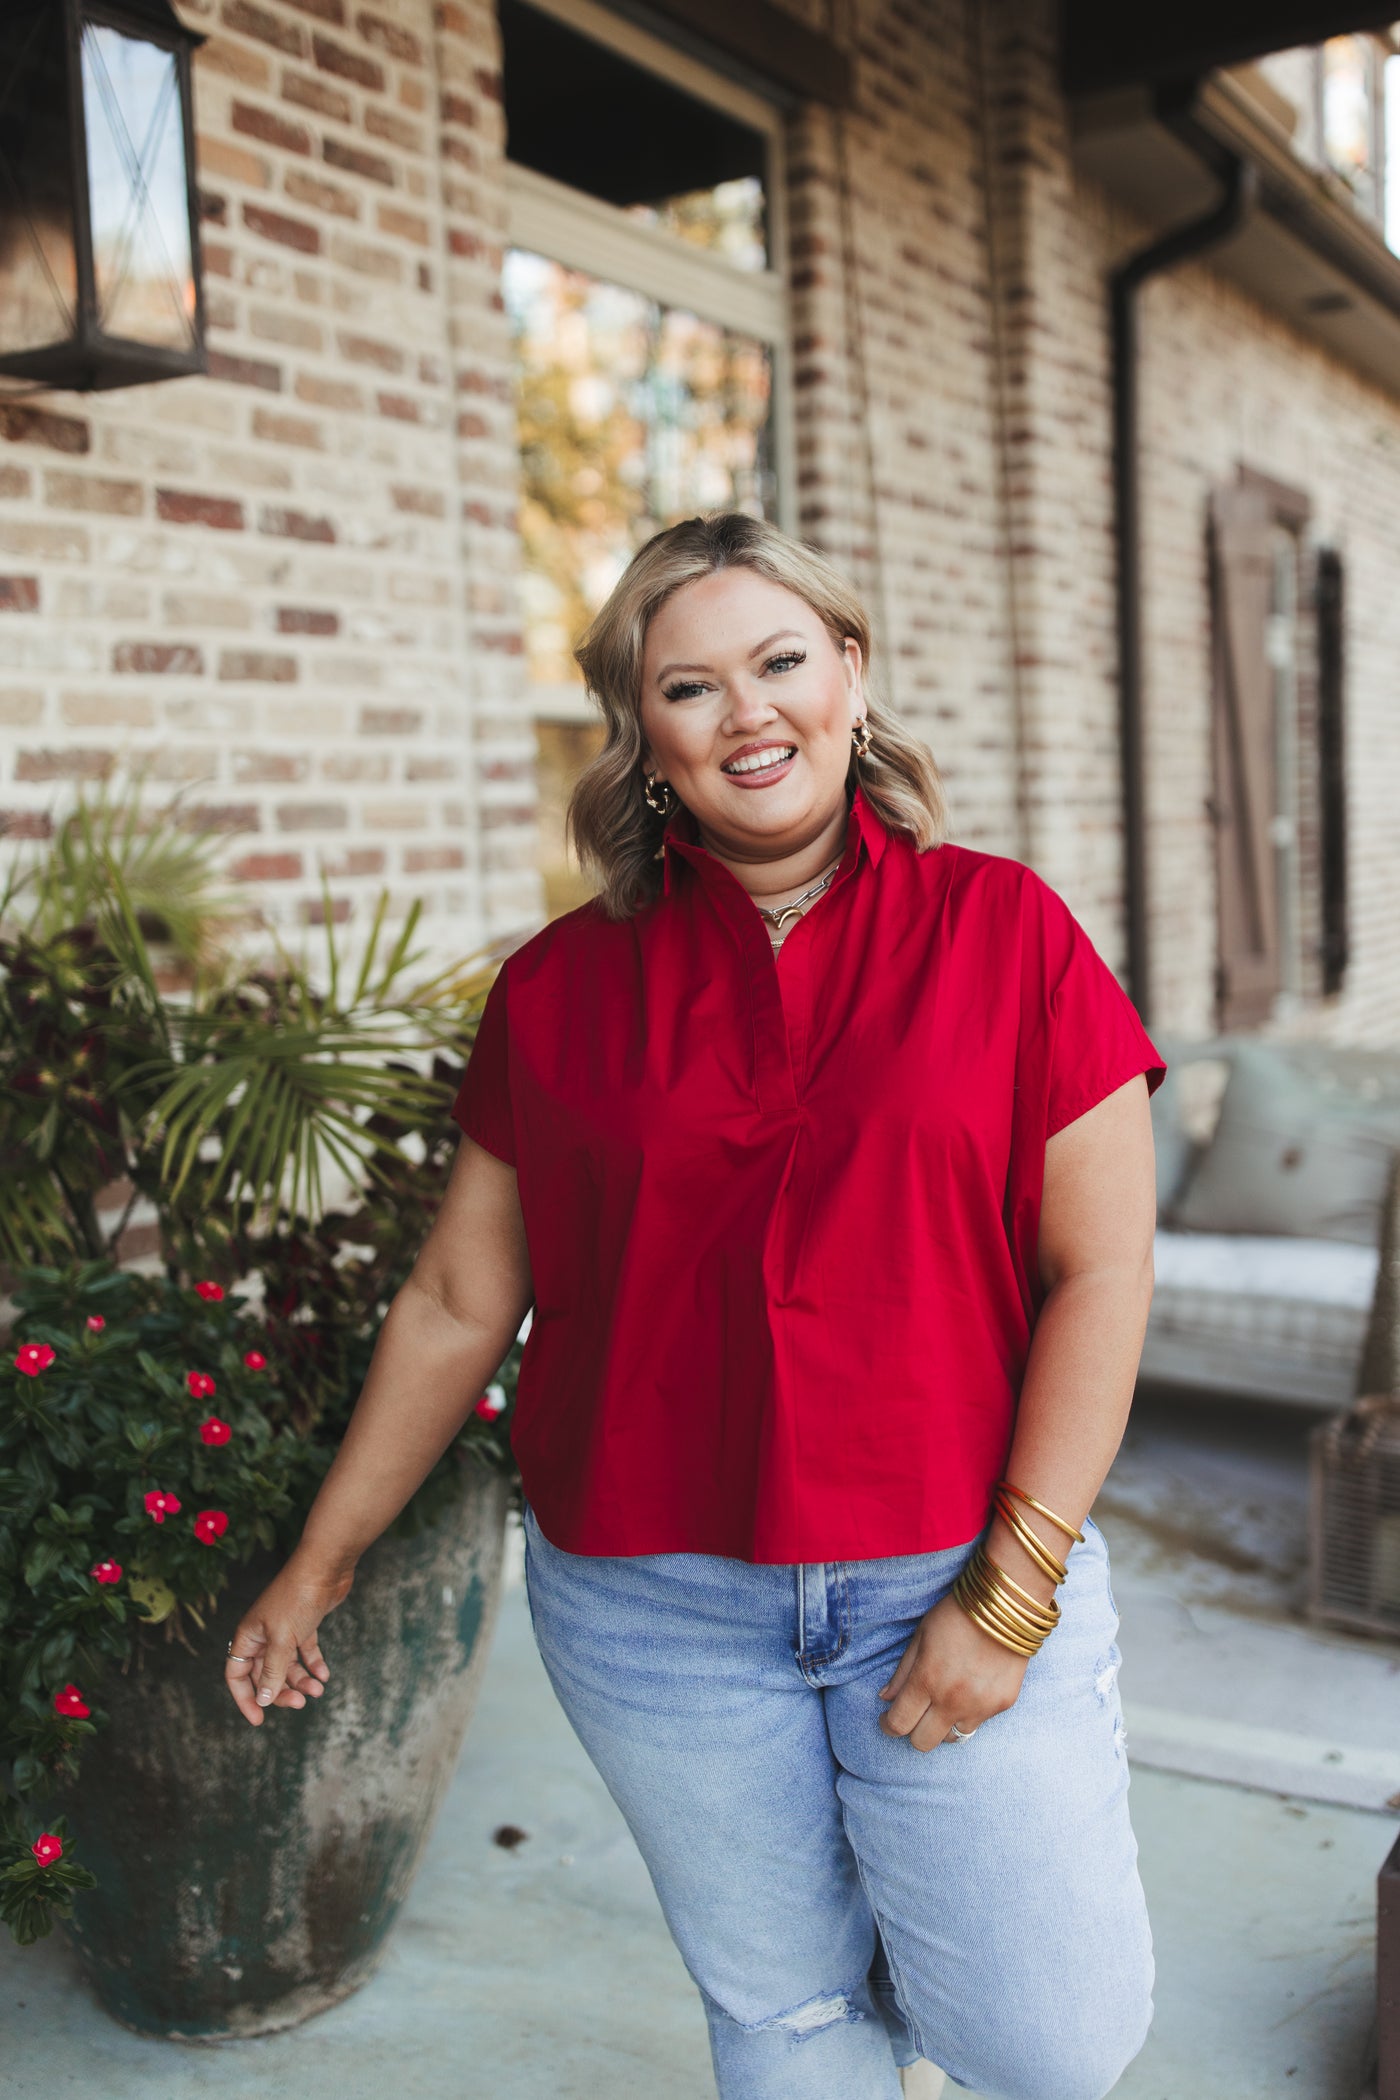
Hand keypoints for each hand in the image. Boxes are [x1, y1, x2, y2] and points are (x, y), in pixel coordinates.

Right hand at [223, 1551, 354, 1726]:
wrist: (325, 1567)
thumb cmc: (298, 1598)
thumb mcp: (283, 1640)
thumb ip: (272, 1671)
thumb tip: (264, 1699)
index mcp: (248, 1637)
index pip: (237, 1675)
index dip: (245, 1698)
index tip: (259, 1720)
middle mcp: (263, 1634)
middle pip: (265, 1674)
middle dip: (281, 1691)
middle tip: (301, 1703)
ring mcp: (284, 1629)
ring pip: (287, 1665)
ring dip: (301, 1680)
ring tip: (318, 1690)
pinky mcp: (305, 1624)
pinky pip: (305, 1652)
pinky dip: (314, 1665)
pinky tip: (324, 1676)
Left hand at [877, 1589, 1030, 1750]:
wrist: (1007, 1605)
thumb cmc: (958, 1614)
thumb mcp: (921, 1635)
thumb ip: (903, 1672)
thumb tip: (886, 1699)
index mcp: (927, 1679)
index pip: (899, 1723)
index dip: (888, 1725)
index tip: (887, 1719)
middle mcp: (952, 1700)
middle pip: (923, 1743)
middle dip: (913, 1731)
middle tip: (914, 1715)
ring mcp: (980, 1706)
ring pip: (952, 1738)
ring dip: (942, 1725)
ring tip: (943, 1704)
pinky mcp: (1002, 1705)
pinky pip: (978, 1722)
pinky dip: (968, 1714)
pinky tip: (969, 1691)